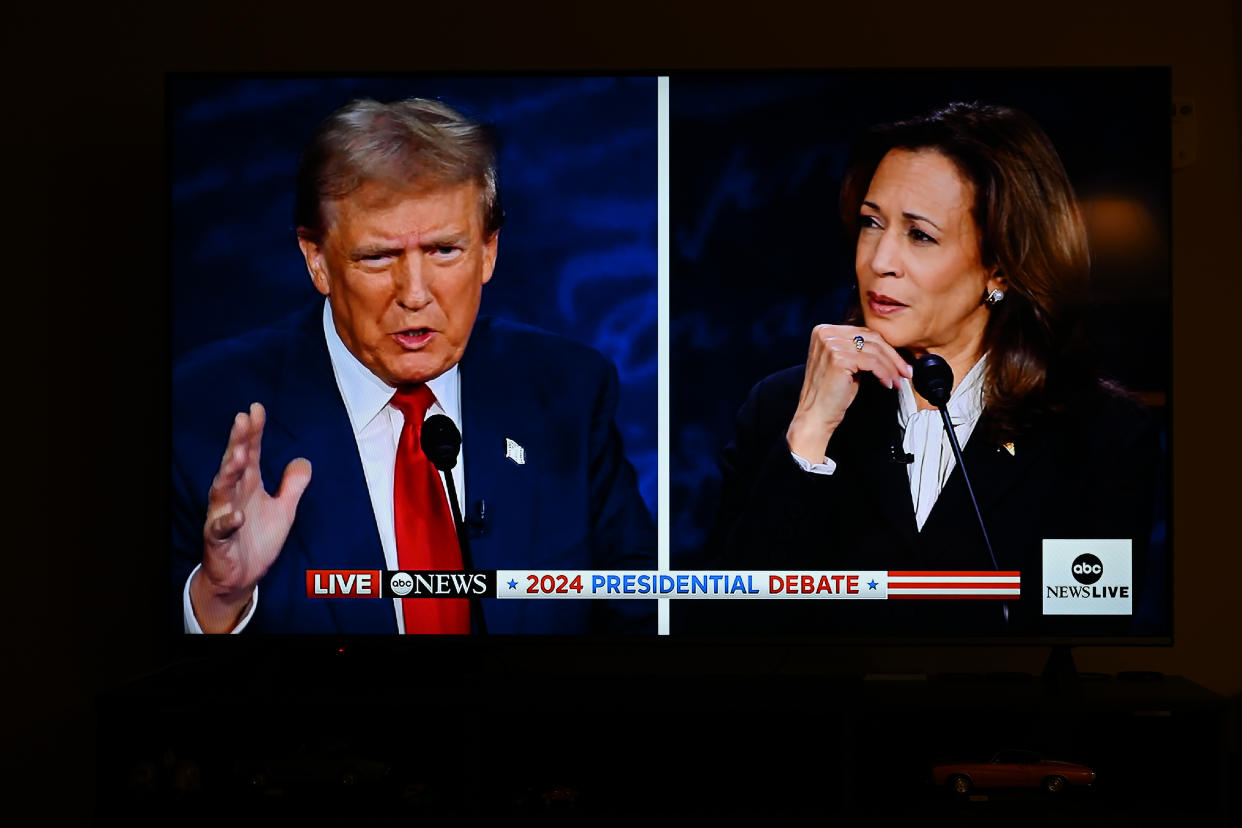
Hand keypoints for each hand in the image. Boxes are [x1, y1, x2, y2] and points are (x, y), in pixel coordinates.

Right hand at [189, 402, 311, 632]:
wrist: (242, 576)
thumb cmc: (257, 539)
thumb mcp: (284, 509)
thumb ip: (293, 485)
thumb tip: (304, 460)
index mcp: (248, 485)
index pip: (250, 453)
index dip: (253, 432)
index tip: (256, 409)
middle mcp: (233, 496)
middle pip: (234, 464)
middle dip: (237, 442)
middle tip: (242, 420)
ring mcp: (223, 516)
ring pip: (222, 490)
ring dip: (229, 472)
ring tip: (238, 455)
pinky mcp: (218, 540)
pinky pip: (220, 529)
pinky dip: (227, 521)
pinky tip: (236, 515)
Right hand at [786, 325, 911, 461]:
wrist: (815, 415)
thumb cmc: (829, 394)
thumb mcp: (844, 364)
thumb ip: (858, 350)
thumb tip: (889, 349)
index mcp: (824, 331)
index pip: (864, 332)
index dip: (886, 348)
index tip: (900, 362)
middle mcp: (825, 333)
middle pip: (871, 338)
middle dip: (893, 356)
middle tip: (906, 371)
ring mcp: (831, 345)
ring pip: (875, 351)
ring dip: (891, 367)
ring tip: (897, 381)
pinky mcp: (838, 358)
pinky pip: (872, 362)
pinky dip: (885, 373)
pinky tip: (888, 384)